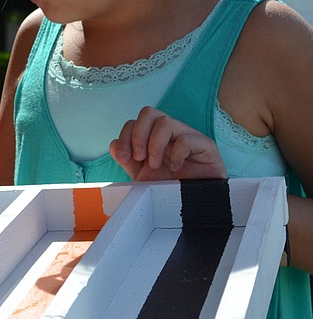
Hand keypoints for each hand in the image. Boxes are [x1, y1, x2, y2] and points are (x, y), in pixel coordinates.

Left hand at [109, 106, 226, 181]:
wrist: (195, 205)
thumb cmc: (169, 188)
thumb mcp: (142, 176)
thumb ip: (127, 160)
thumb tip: (113, 144)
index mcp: (153, 137)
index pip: (133, 122)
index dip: (124, 138)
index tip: (124, 159)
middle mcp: (170, 133)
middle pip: (148, 112)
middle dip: (137, 135)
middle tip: (139, 158)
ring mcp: (188, 136)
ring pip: (165, 121)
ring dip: (154, 145)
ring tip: (156, 165)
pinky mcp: (206, 146)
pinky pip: (187, 139)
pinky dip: (176, 154)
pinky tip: (175, 168)